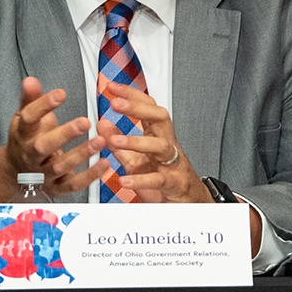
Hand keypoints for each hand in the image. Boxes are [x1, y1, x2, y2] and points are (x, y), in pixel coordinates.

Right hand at [0, 77, 104, 216]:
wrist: (16, 170)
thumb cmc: (29, 137)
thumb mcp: (26, 118)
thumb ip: (31, 99)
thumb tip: (30, 80)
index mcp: (23, 134)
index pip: (29, 118)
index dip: (43, 105)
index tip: (62, 93)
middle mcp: (31, 155)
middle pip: (43, 146)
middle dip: (64, 134)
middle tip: (86, 121)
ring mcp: (42, 173)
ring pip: (60, 166)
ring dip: (81, 154)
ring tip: (102, 140)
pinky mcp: (56, 187)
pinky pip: (72, 185)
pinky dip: (89, 176)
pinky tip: (106, 163)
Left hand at [89, 78, 203, 203]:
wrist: (188, 205)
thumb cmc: (163, 180)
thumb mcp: (136, 160)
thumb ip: (119, 143)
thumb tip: (103, 123)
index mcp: (158, 137)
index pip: (148, 109)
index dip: (131, 95)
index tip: (112, 86)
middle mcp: (168, 146)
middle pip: (160, 118)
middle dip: (138, 108)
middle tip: (116, 103)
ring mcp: (173, 164)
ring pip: (160, 146)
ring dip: (137, 141)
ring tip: (114, 140)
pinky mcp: (174, 184)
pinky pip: (158, 179)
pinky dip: (140, 180)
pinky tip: (124, 179)